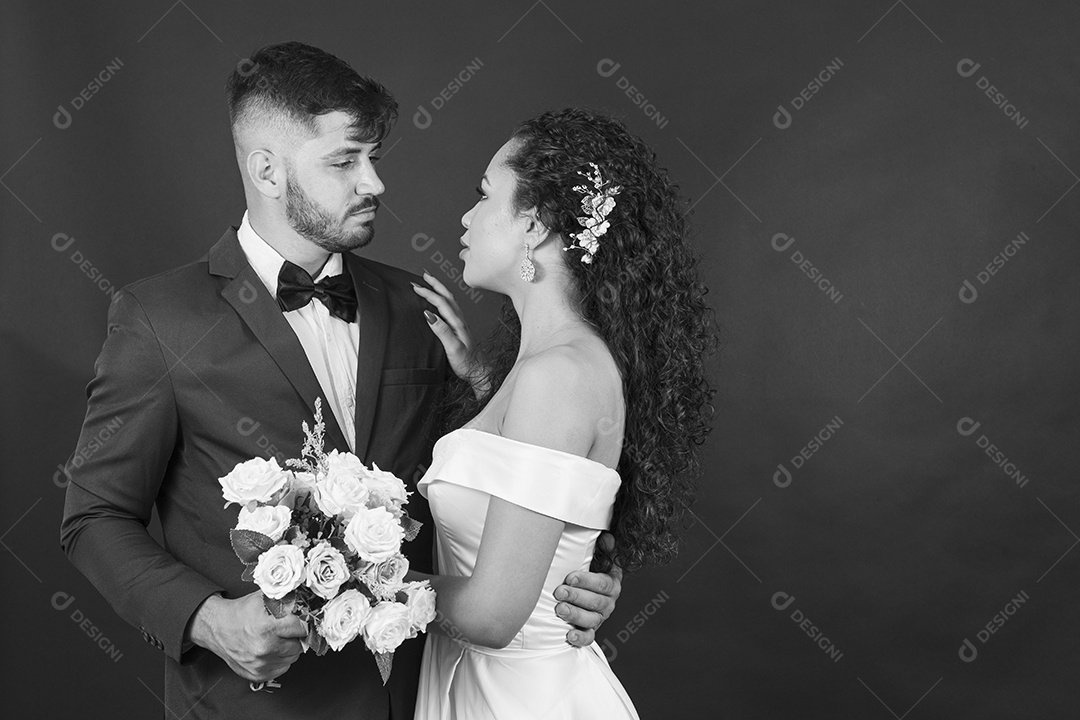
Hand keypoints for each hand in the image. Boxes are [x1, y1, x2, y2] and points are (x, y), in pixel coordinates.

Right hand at [186, 591, 307, 682]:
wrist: (218, 628)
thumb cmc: (242, 612)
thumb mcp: (265, 598)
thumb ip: (288, 600)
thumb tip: (308, 602)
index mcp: (267, 627)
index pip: (302, 628)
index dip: (303, 622)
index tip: (301, 619)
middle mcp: (264, 648)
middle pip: (299, 644)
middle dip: (295, 636)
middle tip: (285, 629)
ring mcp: (260, 664)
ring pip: (293, 658)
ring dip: (289, 648)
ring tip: (276, 638)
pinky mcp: (258, 675)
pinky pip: (283, 668)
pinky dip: (280, 659)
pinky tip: (271, 649)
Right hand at [412, 272, 481, 389]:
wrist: (479, 372)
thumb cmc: (467, 363)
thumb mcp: (453, 348)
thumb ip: (442, 331)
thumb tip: (429, 314)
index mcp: (457, 323)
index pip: (441, 302)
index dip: (428, 293)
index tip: (415, 287)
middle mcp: (460, 321)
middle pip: (447, 296)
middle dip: (435, 284)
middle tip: (423, 275)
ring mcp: (460, 324)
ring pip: (450, 300)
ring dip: (439, 289)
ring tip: (430, 282)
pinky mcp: (459, 329)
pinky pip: (450, 308)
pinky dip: (443, 299)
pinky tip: (439, 302)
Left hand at [554, 534, 622, 646]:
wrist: (584, 590)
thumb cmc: (587, 570)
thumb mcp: (597, 557)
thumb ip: (603, 548)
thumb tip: (607, 538)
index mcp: (611, 583)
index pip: (603, 583)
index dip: (587, 581)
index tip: (570, 577)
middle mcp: (608, 602)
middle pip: (595, 602)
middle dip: (576, 596)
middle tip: (559, 592)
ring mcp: (599, 617)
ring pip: (591, 619)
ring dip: (575, 615)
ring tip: (559, 609)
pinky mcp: (590, 631)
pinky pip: (588, 638)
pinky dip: (580, 638)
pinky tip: (569, 635)